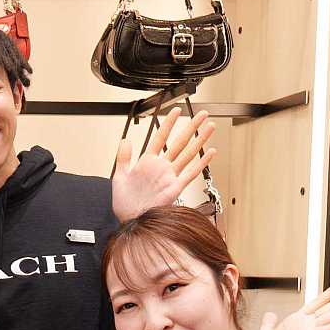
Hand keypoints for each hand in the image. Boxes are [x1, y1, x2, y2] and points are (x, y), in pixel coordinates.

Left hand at [112, 107, 217, 221]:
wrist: (129, 219)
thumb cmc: (125, 202)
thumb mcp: (119, 176)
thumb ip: (123, 158)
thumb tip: (125, 140)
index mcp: (147, 163)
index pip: (160, 137)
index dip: (168, 124)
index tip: (176, 111)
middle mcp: (161, 167)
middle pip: (180, 142)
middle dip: (191, 127)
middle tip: (202, 114)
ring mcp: (170, 176)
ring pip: (188, 154)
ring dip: (200, 140)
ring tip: (210, 126)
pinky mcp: (175, 188)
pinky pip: (191, 173)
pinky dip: (201, 163)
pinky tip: (210, 152)